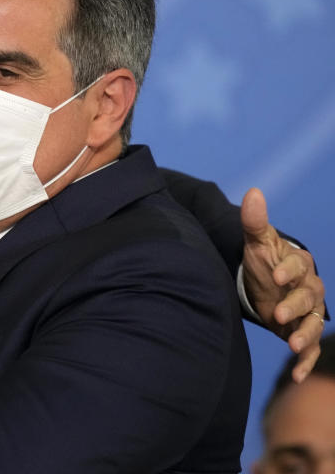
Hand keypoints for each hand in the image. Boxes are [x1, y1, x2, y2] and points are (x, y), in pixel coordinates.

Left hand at [241, 188, 325, 381]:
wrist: (265, 285)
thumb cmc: (262, 261)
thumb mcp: (256, 243)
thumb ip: (254, 222)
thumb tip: (253, 192)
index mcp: (300, 263)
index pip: (298, 265)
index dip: (288, 270)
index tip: (274, 274)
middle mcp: (310, 288)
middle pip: (308, 297)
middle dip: (295, 305)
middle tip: (277, 313)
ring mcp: (309, 312)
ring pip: (314, 324)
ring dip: (305, 336)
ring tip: (291, 346)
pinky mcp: (302, 333)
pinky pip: (309, 349)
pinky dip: (306, 362)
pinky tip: (297, 376)